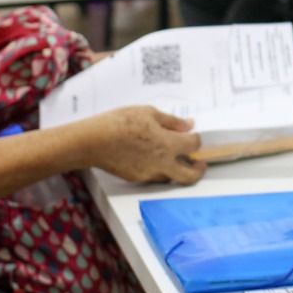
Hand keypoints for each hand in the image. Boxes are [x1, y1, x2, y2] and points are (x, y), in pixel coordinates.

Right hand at [87, 106, 206, 184]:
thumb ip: (172, 122)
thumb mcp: (149, 113)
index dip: (196, 139)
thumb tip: (189, 125)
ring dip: (178, 169)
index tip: (193, 135)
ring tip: (174, 157)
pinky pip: (156, 176)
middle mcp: (162, 164)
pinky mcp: (137, 178)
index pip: (194, 145)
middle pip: (190, 176)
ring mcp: (150, 174)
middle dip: (199, 170)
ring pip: (172, 177)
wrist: (93, 141)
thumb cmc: (120, 123)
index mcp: (168, 145)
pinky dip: (161, 169)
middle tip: (200, 163)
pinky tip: (153, 157)